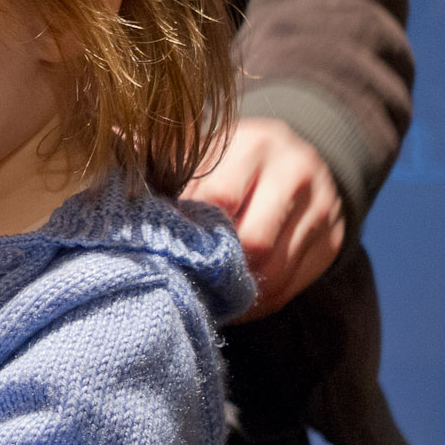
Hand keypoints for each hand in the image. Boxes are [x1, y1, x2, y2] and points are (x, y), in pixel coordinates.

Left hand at [182, 117, 345, 321]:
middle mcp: (295, 172)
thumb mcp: (202, 146)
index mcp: (255, 143)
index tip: (167, 243)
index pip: (219, 198)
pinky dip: (258, 301)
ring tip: (204, 294)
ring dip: (235, 290)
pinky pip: (292, 287)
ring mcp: (322, 209)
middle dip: (216, 265)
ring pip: (274, 271)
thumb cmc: (231, 157)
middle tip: (186, 277)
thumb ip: (163, 154)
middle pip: (253, 242)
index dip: (190, 228)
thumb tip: (111, 144)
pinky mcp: (332, 241)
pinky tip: (232, 299)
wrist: (300, 157)